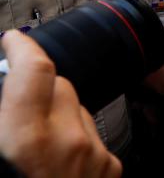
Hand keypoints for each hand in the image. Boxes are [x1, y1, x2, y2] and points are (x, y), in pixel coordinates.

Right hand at [0, 30, 121, 177]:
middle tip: (17, 103)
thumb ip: (5, 118)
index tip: (14, 40)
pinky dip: (76, 139)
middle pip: (60, 86)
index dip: (23, 48)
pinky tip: (59, 163)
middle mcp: (69, 142)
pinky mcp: (112, 166)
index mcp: (30, 139)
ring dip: (59, 115)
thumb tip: (9, 92)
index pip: (35, 70)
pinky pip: (93, 135)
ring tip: (37, 145)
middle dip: (39, 87)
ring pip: (78, 110)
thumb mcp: (1, 151)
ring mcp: (96, 155)